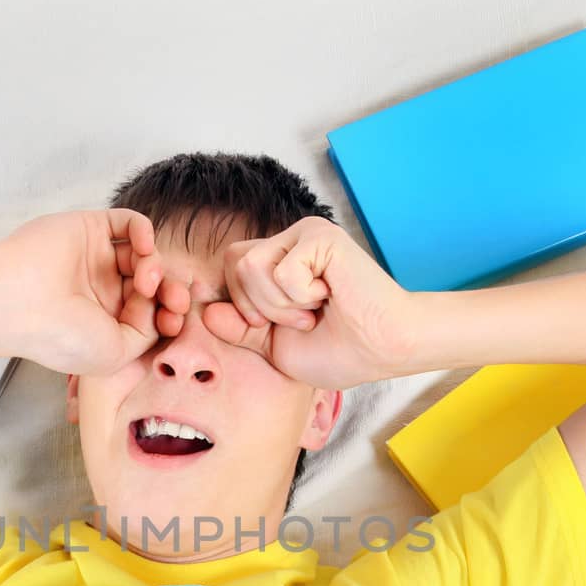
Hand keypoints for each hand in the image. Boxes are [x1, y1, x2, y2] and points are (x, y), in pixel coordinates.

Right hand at [0, 208, 190, 375]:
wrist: (20, 301)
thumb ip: (145, 335)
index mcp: (106, 322)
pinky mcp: (90, 229)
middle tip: (177, 299)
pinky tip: (144, 247)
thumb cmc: (61, 336)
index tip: (175, 322)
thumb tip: (157, 311)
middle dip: (171, 291)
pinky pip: (128, 223)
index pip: (151, 313)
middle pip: (152, 283)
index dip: (169, 315)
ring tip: (147, 278)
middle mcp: (102, 290)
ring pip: (143, 255)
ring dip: (155, 264)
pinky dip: (144, 232)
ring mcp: (96, 259)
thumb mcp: (115, 354)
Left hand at [199, 216, 418, 388]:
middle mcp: (287, 242)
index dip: (241, 307)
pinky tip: (330, 295)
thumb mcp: (274, 347)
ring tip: (314, 309)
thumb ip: (238, 328)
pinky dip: (301, 296)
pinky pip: (281, 269)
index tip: (276, 327)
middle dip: (258, 307)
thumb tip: (202, 308)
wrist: (383, 348)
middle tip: (300, 319)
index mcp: (275, 264)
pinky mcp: (320, 236)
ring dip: (280, 303)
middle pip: (233, 264)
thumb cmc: (339, 350)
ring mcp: (303, 235)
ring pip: (250, 265)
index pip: (227, 270)